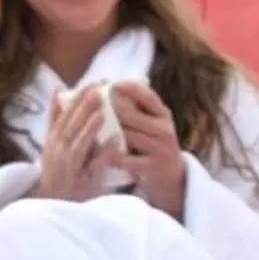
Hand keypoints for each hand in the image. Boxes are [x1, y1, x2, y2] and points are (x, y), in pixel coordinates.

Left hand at [30, 84, 124, 201]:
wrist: (51, 198)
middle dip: (84, 107)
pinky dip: (54, 104)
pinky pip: (50, 119)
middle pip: (71, 125)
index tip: (102, 113)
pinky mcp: (48, 138)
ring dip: (75, 100)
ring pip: (63, 118)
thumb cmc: (77, 194)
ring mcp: (51, 143)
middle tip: (99, 89)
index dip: (90, 129)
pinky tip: (59, 89)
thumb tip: (113, 142)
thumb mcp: (93, 185)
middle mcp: (59, 151)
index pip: (80, 143)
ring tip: (89, 85)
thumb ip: (101, 163)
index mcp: (71, 164)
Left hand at [104, 80, 188, 219]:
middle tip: (92, 105)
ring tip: (88, 129)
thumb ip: (137, 108)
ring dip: (108, 132)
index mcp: (163, 115)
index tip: (112, 83)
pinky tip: (97, 155)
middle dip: (112, 110)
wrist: (170, 176)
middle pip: (133, 115)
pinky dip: (111, 156)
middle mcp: (164, 130)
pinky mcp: (152, 167)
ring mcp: (160, 149)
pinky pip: (127, 159)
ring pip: (128, 136)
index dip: (131, 88)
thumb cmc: (153, 143)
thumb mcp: (152, 123)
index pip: (148, 96)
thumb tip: (110, 84)